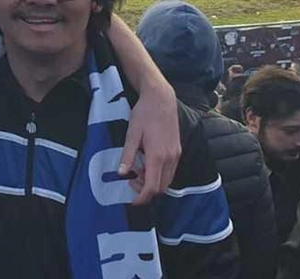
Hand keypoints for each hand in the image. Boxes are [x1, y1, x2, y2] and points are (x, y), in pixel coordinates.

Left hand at [119, 83, 180, 204]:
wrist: (161, 99)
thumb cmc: (144, 114)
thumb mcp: (132, 134)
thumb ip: (127, 155)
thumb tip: (121, 173)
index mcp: (157, 156)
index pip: (152, 186)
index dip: (142, 197)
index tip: (133, 200)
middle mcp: (170, 158)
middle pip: (161, 187)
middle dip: (147, 191)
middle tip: (132, 181)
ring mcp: (176, 155)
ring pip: (167, 180)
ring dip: (154, 183)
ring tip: (138, 172)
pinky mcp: (178, 151)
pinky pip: (170, 171)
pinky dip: (159, 174)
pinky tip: (147, 164)